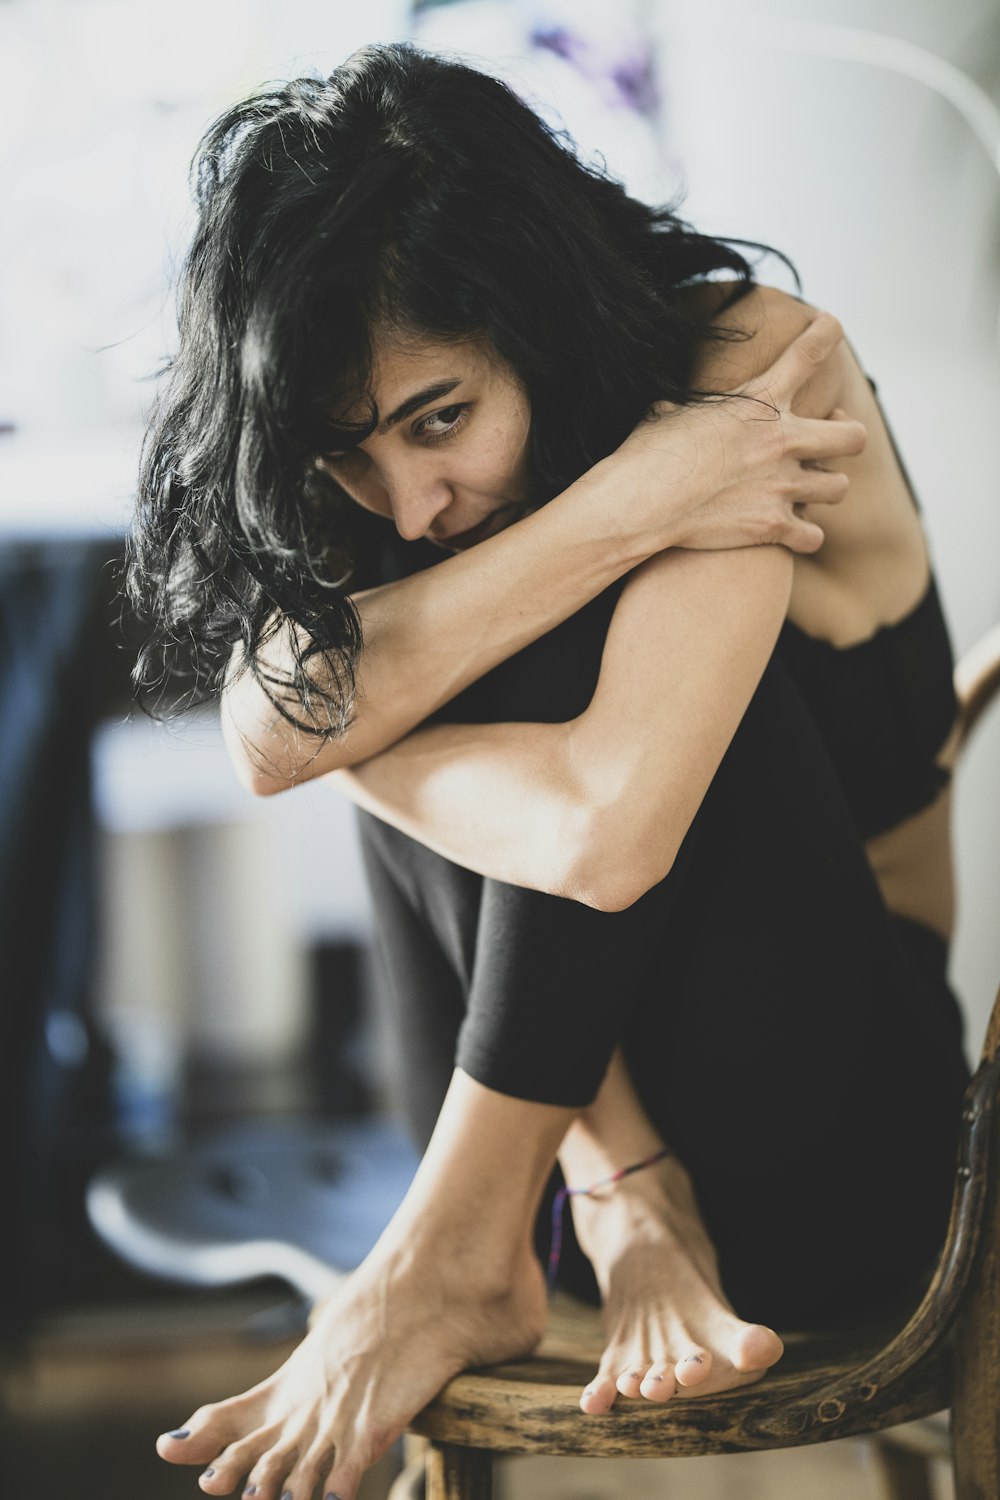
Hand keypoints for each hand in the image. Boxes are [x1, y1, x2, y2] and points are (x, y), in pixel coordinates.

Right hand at [590, 312, 866, 555]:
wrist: (642, 502)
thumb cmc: (647, 453)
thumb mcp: (670, 411)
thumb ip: (695, 407)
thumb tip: (674, 405)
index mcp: (760, 401)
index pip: (809, 353)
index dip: (826, 332)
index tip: (831, 325)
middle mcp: (782, 441)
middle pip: (853, 436)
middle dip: (846, 438)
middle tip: (828, 442)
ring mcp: (782, 485)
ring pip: (838, 488)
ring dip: (823, 490)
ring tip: (806, 491)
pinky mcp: (773, 526)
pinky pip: (813, 536)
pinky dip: (803, 537)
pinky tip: (789, 534)